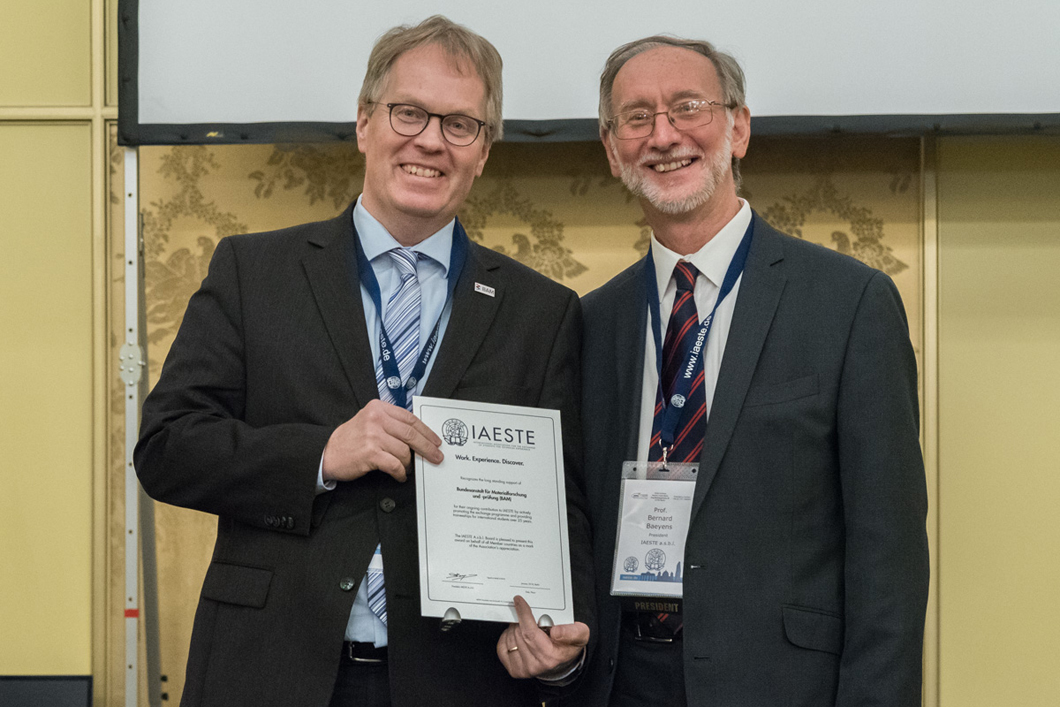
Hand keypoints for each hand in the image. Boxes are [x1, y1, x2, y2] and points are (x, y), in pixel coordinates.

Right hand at [322, 400, 442, 482]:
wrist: (328, 452)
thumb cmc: (351, 438)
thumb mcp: (370, 421)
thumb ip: (391, 423)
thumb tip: (419, 436)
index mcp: (379, 408)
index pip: (410, 418)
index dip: (426, 431)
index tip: (436, 440)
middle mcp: (376, 419)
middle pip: (411, 434)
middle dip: (427, 447)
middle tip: (436, 457)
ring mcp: (373, 436)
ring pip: (404, 451)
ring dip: (409, 463)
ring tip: (408, 468)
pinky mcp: (370, 453)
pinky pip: (395, 465)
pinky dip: (400, 472)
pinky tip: (400, 475)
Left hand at [497, 595, 588, 679]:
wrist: (560, 660)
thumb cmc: (568, 645)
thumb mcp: (579, 634)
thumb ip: (572, 631)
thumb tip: (556, 631)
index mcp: (550, 656)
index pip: (530, 633)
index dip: (523, 614)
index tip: (519, 600)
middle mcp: (535, 665)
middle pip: (518, 633)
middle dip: (521, 620)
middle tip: (528, 616)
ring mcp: (523, 669)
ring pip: (510, 638)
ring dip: (515, 628)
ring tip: (526, 628)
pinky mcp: (513, 669)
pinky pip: (502, 647)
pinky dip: (508, 637)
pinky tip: (518, 636)